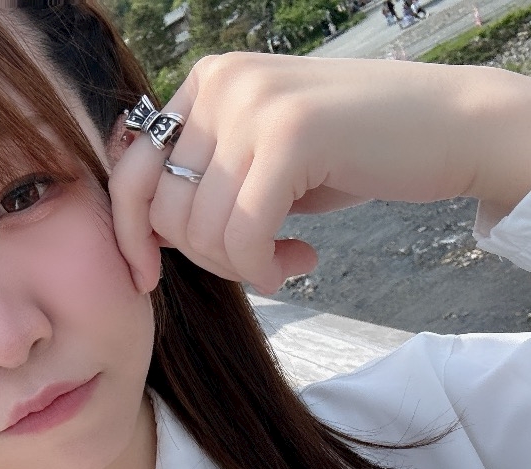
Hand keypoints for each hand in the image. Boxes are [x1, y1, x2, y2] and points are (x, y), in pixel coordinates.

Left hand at [110, 54, 530, 294]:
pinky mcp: (291, 134)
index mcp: (207, 82)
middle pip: (165, 210)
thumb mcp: (262, 159)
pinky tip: (298, 263)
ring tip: (282, 262)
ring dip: (239, 267)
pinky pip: (243, 237)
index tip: (147, 277)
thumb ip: (207, 179)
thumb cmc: (352, 153)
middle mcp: (221, 83)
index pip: (132, 171)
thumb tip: (144, 232)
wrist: (448, 127)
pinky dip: (263, 269)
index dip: (129, 234)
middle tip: (254, 263)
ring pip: (202, 230)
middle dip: (203, 258)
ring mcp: (254, 104)